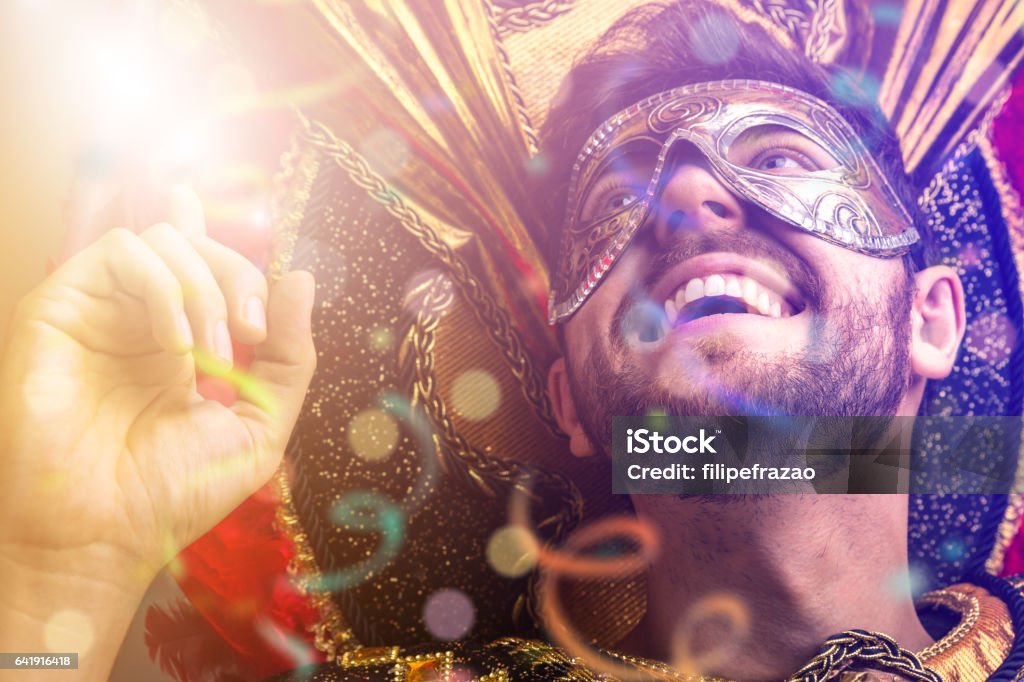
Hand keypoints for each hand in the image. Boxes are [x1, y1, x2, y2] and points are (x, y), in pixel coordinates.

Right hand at [0, 187, 315, 584]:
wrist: (104, 536)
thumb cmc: (176, 493)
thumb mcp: (259, 425)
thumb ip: (288, 356)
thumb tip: (300, 278)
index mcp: (179, 344)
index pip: (196, 262)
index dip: (220, 241)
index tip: (259, 307)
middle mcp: (137, 321)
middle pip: (195, 245)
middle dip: (239, 278)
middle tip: (252, 334)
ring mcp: (99, 312)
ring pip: (161, 241)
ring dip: (205, 288)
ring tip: (214, 354)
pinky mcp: (59, 308)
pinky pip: (120, 252)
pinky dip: (165, 287)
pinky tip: (175, 346)